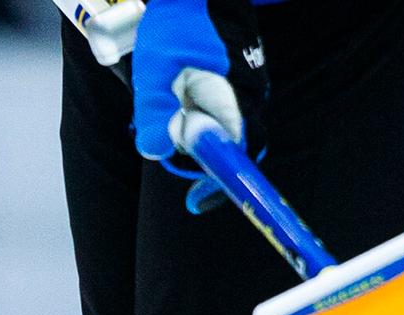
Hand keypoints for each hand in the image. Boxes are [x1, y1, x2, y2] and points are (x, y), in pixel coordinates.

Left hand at [129, 0, 266, 166]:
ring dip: (189, 129)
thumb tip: (157, 150)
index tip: (195, 198)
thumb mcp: (155, 71)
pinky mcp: (233, 80)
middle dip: (195, 151)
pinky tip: (171, 92)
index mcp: (234, 97)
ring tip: (162, 102)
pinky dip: (192, 112)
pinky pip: (214, 109)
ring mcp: (243, 87)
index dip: (221, 178)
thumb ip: (157, 111)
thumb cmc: (175, 26)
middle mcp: (248, 95)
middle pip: (227, 145)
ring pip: (218, 126)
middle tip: (163, 131)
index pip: (240, 152)